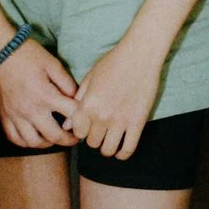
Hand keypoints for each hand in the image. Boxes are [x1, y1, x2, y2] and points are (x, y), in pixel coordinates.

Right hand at [0, 36, 81, 150]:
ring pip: (33, 142)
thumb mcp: (52, 63)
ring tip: (54, 138)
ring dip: (47, 143)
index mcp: (45, 96)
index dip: (82, 119)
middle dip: (68, 140)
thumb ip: (66, 82)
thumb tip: (77, 97)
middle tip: (75, 138)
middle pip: (54, 135)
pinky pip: (15, 138)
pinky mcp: (4, 116)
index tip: (86, 122)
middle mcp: (31, 110)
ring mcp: (15, 116)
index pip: (71, 115)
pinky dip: (26, 142)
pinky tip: (33, 137)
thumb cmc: (27, 54)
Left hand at [76, 37, 165, 159]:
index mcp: (88, 105)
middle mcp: (102, 116)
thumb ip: (78, 102)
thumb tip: (68, 125)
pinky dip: (123, 154)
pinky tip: (121, 150)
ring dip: (107, 147)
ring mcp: (120, 121)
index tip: (87, 127)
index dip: (81, 131)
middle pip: (92, 143)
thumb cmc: (114, 61)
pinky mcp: (138, 122)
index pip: (78, 133)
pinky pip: (128, 149)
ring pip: (108, 150)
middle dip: (94, 138)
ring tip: (110, 140)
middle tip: (100, 131)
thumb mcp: (90, 78)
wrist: (140, 54)